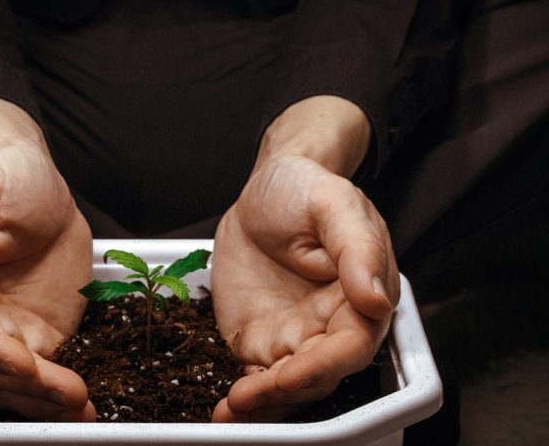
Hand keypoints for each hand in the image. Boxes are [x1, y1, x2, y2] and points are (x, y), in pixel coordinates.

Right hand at [0, 98, 95, 420]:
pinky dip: (58, 395)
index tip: (25, 363)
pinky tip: (83, 407)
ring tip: (82, 410)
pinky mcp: (33, 335)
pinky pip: (41, 375)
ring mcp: (0, 330)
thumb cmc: (1, 177)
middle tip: (70, 394)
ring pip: (12, 383)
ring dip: (44, 402)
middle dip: (27, 386)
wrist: (37, 183)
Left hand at [210, 97, 398, 421]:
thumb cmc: (307, 191)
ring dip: (263, 404)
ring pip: (287, 385)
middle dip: (285, 391)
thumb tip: (376, 299)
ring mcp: (295, 337)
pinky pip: (256, 377)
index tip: (289, 373)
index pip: (351, 347)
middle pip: (317, 375)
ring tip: (231, 411)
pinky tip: (224, 410)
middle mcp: (331, 327)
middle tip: (247, 397)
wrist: (265, 191)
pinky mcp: (262, 341)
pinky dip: (244, 399)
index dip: (322, 367)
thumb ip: (358, 248)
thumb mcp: (335, 204)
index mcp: (361, 298)